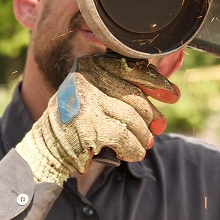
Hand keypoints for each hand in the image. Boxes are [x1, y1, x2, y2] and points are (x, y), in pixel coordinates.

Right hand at [15, 55, 178, 184]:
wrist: (46, 148)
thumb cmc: (77, 123)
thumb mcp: (97, 97)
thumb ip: (125, 92)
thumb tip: (168, 101)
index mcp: (90, 65)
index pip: (132, 68)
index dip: (157, 83)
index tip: (173, 95)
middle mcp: (87, 78)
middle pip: (135, 97)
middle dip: (151, 117)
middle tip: (157, 129)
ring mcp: (87, 101)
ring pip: (133, 119)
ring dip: (141, 137)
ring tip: (140, 145)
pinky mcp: (88, 125)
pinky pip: (126, 138)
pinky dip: (133, 149)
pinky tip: (130, 153)